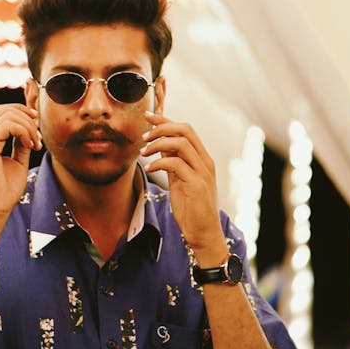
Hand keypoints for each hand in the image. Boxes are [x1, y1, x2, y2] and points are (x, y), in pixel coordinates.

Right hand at [0, 104, 41, 218]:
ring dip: (28, 126)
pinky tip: (29, 145)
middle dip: (26, 117)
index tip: (36, 128)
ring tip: (34, 144)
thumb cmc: (5, 189)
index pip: (1, 112)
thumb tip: (30, 128)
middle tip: (38, 136)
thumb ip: (21, 143)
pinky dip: (24, 131)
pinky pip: (8, 125)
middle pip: (4, 109)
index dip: (21, 113)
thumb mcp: (18, 161)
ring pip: (8, 114)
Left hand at [140, 111, 226, 261]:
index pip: (186, 129)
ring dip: (158, 144)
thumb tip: (158, 147)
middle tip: (144, 137)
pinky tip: (149, 169)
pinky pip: (176, 164)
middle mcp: (205, 162)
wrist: (203, 233)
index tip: (148, 115)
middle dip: (161, 128)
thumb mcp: (179, 181)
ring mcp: (203, 172)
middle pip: (185, 130)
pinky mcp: (197, 185)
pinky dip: (159, 163)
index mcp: (202, 158)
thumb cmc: (191, 209)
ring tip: (143, 153)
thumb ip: (173, 163)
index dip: (166, 120)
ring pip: (181, 143)